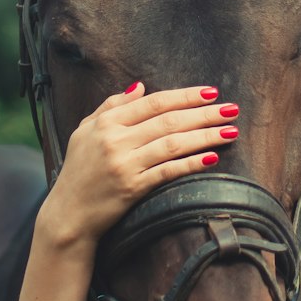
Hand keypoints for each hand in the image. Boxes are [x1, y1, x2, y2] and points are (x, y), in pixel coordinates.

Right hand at [39, 83, 238, 250]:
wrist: (68, 214)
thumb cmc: (79, 170)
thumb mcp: (86, 131)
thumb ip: (111, 106)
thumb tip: (140, 87)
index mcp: (107, 122)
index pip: (154, 103)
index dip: (184, 96)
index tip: (211, 93)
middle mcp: (115, 140)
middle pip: (169, 121)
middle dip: (204, 113)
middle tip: (231, 109)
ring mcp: (124, 164)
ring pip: (173, 144)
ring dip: (205, 136)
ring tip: (230, 131)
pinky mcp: (132, 188)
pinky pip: (167, 171)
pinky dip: (190, 163)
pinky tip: (211, 158)